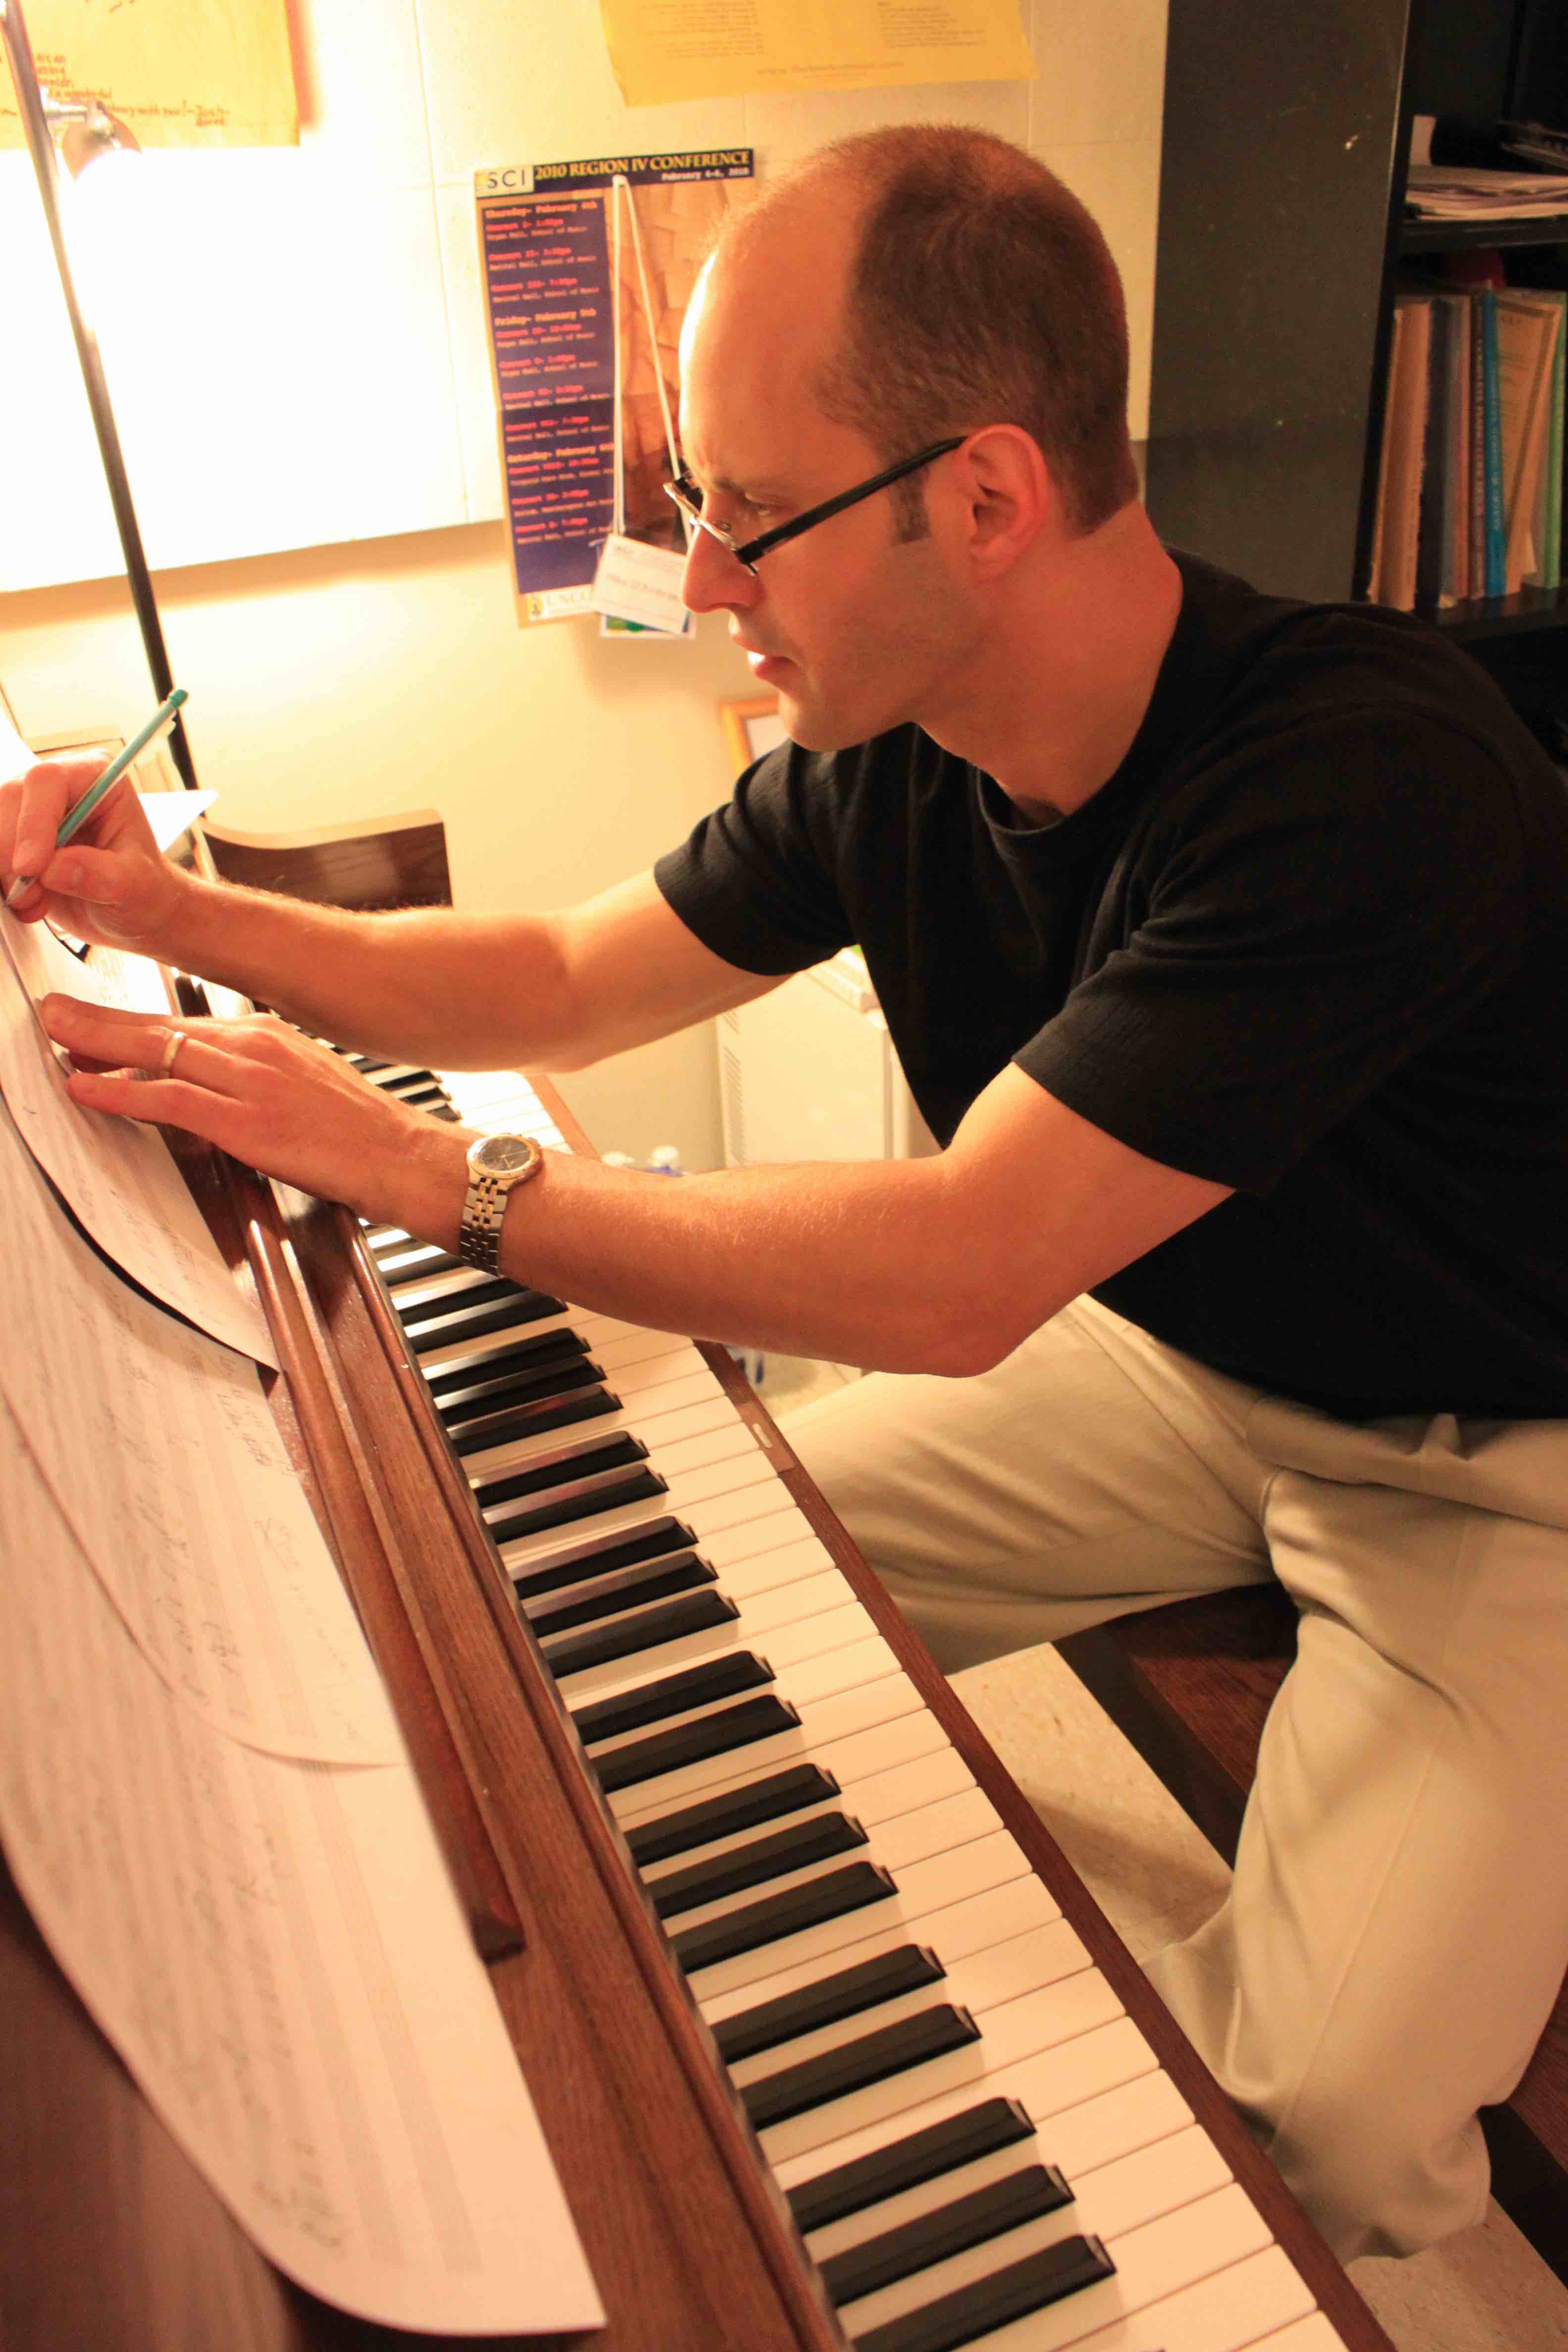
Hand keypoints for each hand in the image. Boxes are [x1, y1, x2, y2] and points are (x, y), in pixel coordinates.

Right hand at [1, 761, 187, 951]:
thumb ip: (102, 875)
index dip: (33, 821)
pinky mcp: (14, 836)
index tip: (32, 867)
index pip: (48, 781)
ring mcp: (31, 809)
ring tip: (35, 904)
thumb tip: (55, 869)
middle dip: (10, 852)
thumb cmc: (143, 890)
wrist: (133, 912)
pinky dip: (0, 880)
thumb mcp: (135, 886)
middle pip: (10, 798)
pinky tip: (27, 903)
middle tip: (29, 896)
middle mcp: (59, 785)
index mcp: (96, 777)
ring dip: (3, 871)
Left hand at [41, 996, 467, 1239]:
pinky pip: (168, 1098)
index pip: (184, 1023)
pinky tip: (86, 1086)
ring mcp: (250, 1081)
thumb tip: (211, 1084)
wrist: (405, 1155)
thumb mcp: (306, 1083)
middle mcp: (255, 1046)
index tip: (94, 1016)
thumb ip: (256, 1075)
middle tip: (52, 1009)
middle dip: (99, 1017)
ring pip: (156, 1051)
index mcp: (269, 1036)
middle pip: (160, 1026)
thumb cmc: (361, 1130)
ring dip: (96, 1042)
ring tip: (54, 1036)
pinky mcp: (246, 1121)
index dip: (131, 1021)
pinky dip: (120, 1090)